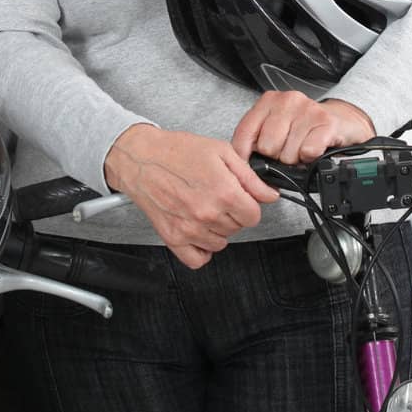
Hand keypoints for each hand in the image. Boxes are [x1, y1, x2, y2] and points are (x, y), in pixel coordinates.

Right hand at [104, 125, 279, 268]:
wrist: (141, 158)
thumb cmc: (177, 151)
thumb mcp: (221, 152)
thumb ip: (249, 177)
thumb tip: (269, 194)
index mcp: (224, 192)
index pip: (254, 216)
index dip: (250, 204)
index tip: (241, 198)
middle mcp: (208, 213)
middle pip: (238, 229)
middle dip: (233, 214)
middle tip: (218, 196)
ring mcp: (190, 229)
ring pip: (220, 243)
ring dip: (218, 229)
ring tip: (205, 208)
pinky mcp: (173, 238)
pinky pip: (197, 259)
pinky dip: (202, 250)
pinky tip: (199, 232)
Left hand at [231, 92, 376, 165]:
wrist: (342, 120)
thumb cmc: (305, 127)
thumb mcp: (276, 127)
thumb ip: (257, 139)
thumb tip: (243, 164)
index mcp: (268, 101)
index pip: (244, 132)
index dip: (244, 156)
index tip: (249, 167)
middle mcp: (287, 100)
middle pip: (267, 146)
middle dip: (276, 157)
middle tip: (286, 152)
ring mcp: (307, 109)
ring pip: (287, 153)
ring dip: (295, 160)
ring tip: (301, 150)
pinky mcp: (326, 122)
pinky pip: (308, 152)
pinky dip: (310, 159)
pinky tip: (313, 151)